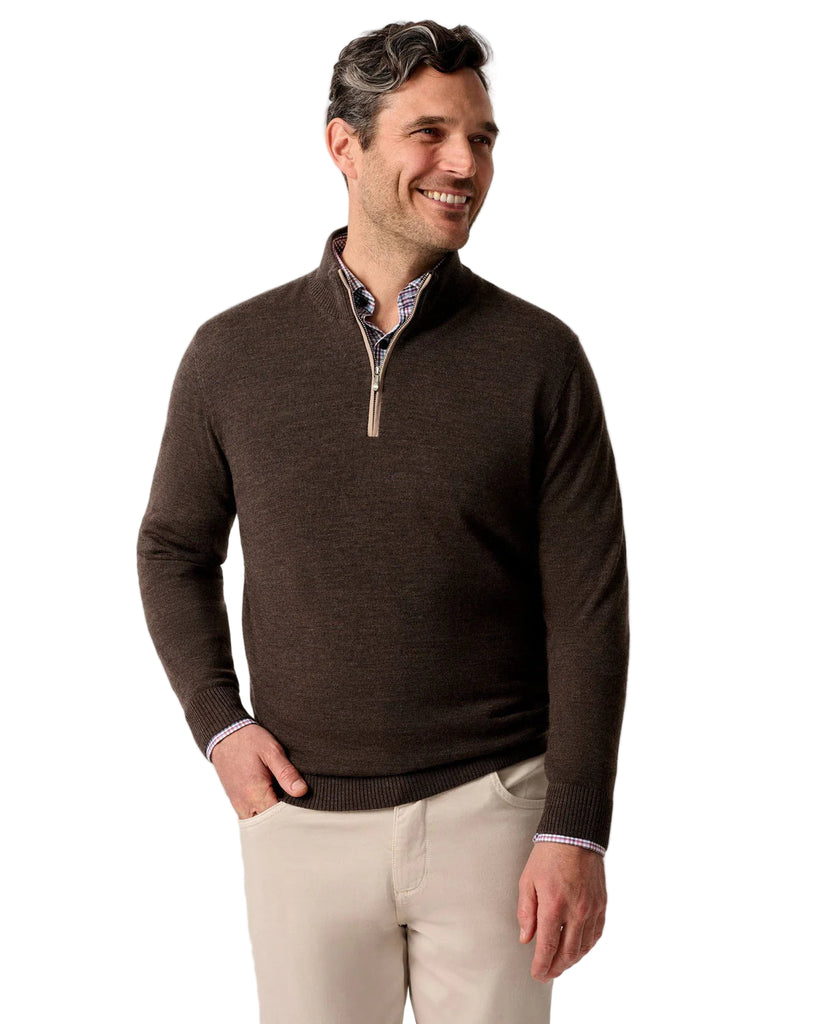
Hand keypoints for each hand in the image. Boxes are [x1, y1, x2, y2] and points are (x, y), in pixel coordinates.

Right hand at [210, 723, 307, 818]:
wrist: (224, 735)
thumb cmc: (249, 740)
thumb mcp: (272, 751)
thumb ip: (286, 773)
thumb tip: (302, 791)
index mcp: (255, 792)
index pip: (278, 819)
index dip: (293, 816)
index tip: (305, 810)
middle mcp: (244, 803)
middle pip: (268, 826)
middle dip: (283, 822)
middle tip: (299, 812)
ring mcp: (238, 804)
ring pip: (258, 824)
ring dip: (272, 820)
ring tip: (287, 808)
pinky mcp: (236, 801)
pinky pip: (250, 817)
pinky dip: (262, 815)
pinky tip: (274, 803)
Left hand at [517, 842, 605, 981]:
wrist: (575, 835)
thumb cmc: (548, 855)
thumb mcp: (527, 880)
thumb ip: (526, 912)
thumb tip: (526, 938)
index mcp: (553, 906)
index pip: (547, 947)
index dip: (541, 965)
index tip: (536, 974)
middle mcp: (575, 912)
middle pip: (567, 953)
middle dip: (556, 968)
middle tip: (547, 974)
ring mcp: (591, 910)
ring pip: (583, 947)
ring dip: (571, 961)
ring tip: (560, 965)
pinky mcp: (601, 905)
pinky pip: (596, 935)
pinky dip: (586, 947)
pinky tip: (578, 949)